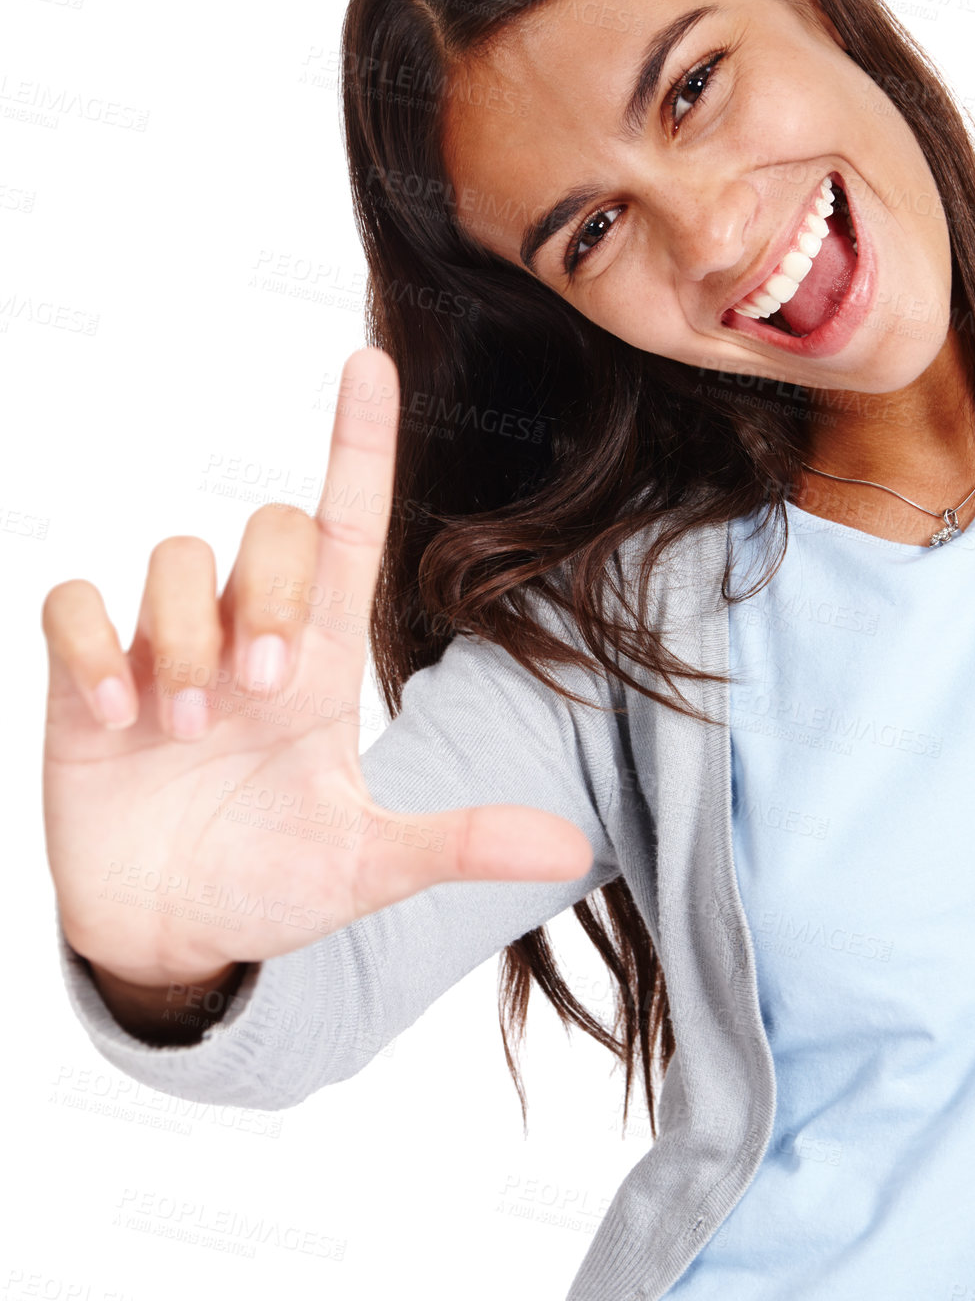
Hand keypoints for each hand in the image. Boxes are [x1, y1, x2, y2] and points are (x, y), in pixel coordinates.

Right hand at [41, 349, 592, 989]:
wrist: (170, 938)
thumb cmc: (272, 883)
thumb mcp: (368, 866)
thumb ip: (457, 843)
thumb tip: (572, 846)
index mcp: (322, 660)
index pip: (347, 526)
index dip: (359, 444)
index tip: (370, 362)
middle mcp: (247, 634)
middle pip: (270, 528)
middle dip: (269, 594)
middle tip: (258, 694)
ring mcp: (165, 650)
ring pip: (175, 556)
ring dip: (187, 637)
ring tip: (187, 730)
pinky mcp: (87, 678)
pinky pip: (77, 603)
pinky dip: (93, 648)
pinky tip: (116, 718)